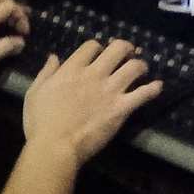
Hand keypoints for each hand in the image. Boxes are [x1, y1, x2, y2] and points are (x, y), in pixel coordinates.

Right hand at [21, 40, 159, 163]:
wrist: (55, 147)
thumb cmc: (41, 122)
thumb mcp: (35, 92)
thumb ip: (47, 72)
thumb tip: (54, 57)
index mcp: (72, 69)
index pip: (91, 46)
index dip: (98, 47)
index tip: (100, 53)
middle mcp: (94, 74)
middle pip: (118, 49)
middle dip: (125, 48)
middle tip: (127, 54)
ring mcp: (110, 90)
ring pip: (134, 67)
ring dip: (140, 65)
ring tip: (142, 69)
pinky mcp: (121, 108)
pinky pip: (143, 94)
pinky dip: (153, 89)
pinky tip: (159, 87)